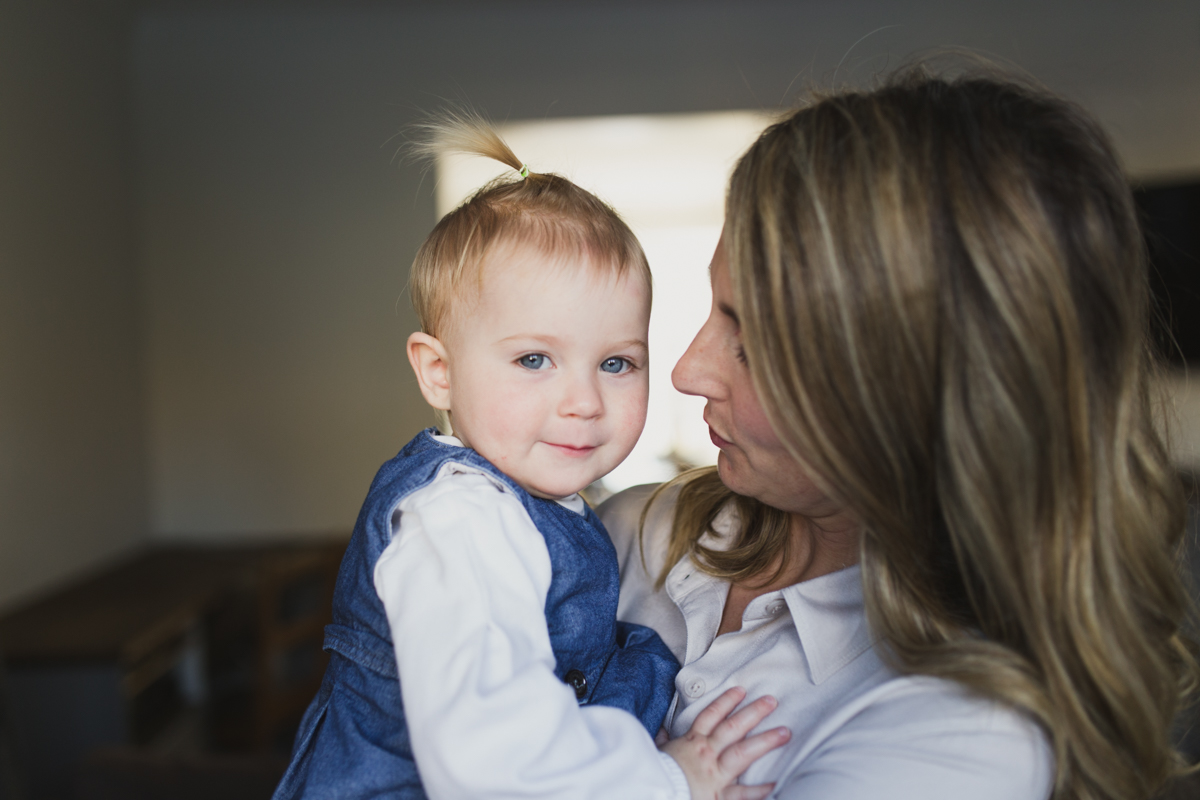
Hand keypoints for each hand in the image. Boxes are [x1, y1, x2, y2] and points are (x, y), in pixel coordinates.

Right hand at [659, 687, 790, 799]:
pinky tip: (775, 783)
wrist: (653, 793)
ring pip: (742, 753)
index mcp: (691, 742)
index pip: (711, 716)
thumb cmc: (657, 772)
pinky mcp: (719, 796)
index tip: (741, 690)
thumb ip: (664, 740)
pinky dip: (758, 790)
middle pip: (733, 728)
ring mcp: (715, 774)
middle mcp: (706, 753)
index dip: (727, 701)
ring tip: (784, 732)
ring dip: (765, 742)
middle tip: (772, 701)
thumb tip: (664, 731)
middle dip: (754, 713)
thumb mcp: (659, 751)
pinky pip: (742, 793)